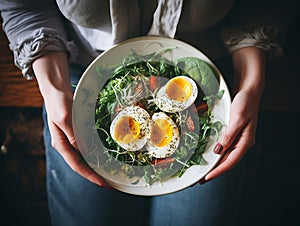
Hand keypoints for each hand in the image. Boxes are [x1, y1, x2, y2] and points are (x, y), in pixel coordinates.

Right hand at [33, 52, 109, 188]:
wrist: (57, 89)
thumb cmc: (58, 102)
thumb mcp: (65, 118)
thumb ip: (73, 135)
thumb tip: (82, 150)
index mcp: (61, 144)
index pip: (76, 165)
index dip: (90, 175)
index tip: (102, 183)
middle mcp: (66, 144)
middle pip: (81, 165)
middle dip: (95, 175)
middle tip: (110, 183)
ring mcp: (72, 139)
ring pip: (85, 158)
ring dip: (96, 166)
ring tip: (110, 174)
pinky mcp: (77, 133)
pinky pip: (87, 147)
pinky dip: (96, 154)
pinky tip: (105, 156)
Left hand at [200, 47, 266, 183]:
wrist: (249, 89)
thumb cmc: (246, 102)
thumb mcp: (237, 119)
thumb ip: (228, 136)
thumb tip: (218, 151)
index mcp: (245, 141)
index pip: (230, 161)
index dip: (218, 171)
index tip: (207, 178)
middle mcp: (242, 141)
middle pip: (227, 160)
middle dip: (215, 170)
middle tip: (201, 179)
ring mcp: (238, 137)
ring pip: (225, 155)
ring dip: (215, 163)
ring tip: (204, 170)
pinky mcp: (233, 132)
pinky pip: (224, 146)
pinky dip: (216, 152)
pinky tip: (209, 155)